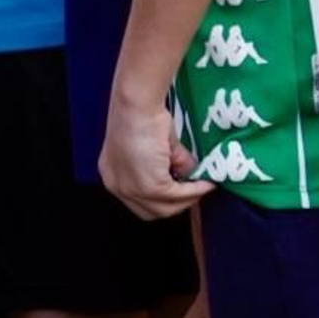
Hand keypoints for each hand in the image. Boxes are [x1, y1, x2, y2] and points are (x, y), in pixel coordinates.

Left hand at [99, 94, 212, 221]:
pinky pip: (177, 195)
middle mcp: (117, 186)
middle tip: (196, 190)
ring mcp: (131, 189)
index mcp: (113, 176)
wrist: (137, 105)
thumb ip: (170, 166)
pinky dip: (194, 191)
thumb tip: (190, 177)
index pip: (138, 202)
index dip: (163, 200)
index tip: (183, 192)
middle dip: (177, 204)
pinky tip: (205, 183)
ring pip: (165, 208)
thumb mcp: (156, 148)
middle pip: (151, 211)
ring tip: (203, 186)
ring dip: (188, 199)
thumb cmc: (142, 115)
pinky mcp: (148, 186)